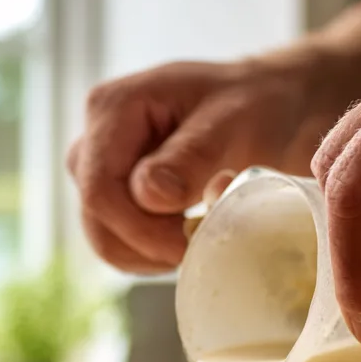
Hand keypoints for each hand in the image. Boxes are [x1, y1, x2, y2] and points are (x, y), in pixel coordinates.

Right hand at [67, 57, 328, 273]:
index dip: (139, 229)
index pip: (100, 191)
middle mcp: (93, 141)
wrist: (268, 108)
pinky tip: (183, 239)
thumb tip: (148, 196)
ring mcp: (98, 172)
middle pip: (97, 219)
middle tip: (199, 244)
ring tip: (195, 236)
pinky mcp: (114, 199)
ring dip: (149, 255)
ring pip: (103, 239)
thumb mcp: (233, 122)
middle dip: (146, 245)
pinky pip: (117, 245)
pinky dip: (149, 256)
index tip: (188, 243)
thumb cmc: (254, 105)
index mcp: (112, 108)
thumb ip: (191, 156)